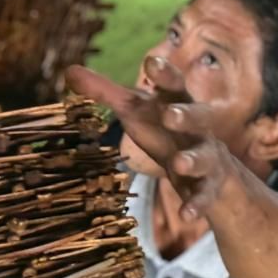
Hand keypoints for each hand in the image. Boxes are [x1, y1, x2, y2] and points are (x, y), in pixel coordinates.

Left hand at [67, 59, 239, 221]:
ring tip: (179, 164)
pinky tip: (186, 215)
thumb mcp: (135, 111)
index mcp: (178, 104)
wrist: (208, 167)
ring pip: (204, 157)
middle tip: (169, 115)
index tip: (151, 62)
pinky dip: (197, 204)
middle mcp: (197, 128)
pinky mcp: (207, 187)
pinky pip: (205, 196)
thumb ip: (106, 92)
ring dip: (192, 159)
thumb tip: (68, 71)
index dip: (164, 74)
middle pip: (197, 116)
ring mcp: (206, 157)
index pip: (173, 85)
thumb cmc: (163, 129)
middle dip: (185, 115)